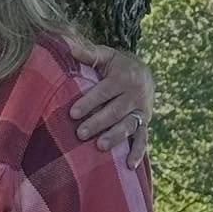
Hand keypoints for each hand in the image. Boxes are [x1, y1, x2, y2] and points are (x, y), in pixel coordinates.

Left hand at [66, 42, 154, 169]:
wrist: (144, 72)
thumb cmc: (117, 65)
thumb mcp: (106, 56)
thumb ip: (88, 53)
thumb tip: (67, 45)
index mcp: (124, 77)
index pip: (105, 91)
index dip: (90, 101)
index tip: (73, 112)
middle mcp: (135, 94)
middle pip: (116, 110)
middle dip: (99, 122)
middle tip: (80, 133)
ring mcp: (141, 110)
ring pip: (129, 125)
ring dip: (116, 137)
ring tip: (100, 146)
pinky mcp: (145, 123)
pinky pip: (143, 139)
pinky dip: (138, 153)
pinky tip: (130, 166)